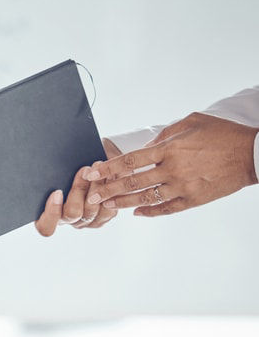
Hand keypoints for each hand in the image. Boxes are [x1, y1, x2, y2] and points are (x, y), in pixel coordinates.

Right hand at [34, 139, 120, 236]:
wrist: (90, 167)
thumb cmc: (67, 168)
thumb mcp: (57, 171)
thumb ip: (50, 175)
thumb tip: (44, 163)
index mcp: (48, 215)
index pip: (45, 226)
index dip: (51, 213)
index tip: (57, 192)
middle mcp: (66, 221)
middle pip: (72, 213)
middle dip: (78, 190)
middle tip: (84, 171)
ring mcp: (84, 221)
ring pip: (91, 211)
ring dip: (95, 187)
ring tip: (98, 167)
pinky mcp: (102, 217)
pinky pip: (107, 210)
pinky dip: (109, 191)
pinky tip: (108, 174)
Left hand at [90, 112, 258, 216]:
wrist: (253, 154)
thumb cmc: (222, 134)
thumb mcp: (191, 123)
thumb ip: (165, 134)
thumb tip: (146, 144)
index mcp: (169, 149)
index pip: (130, 160)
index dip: (108, 168)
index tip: (92, 172)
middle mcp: (173, 169)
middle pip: (133, 182)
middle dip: (109, 190)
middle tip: (92, 196)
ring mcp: (183, 186)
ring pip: (147, 198)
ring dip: (125, 203)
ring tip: (108, 206)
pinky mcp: (195, 199)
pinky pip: (168, 209)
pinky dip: (151, 212)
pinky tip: (137, 214)